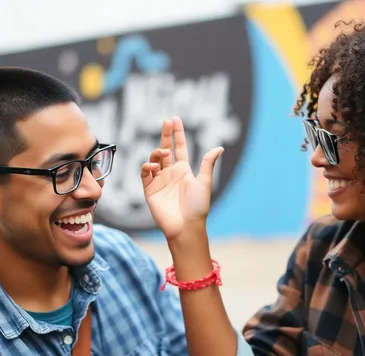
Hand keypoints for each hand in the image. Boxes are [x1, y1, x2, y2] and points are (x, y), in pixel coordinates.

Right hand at [141, 117, 223, 240]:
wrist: (185, 226)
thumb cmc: (197, 207)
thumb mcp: (204, 182)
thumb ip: (208, 163)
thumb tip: (220, 147)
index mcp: (184, 171)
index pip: (179, 148)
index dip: (177, 134)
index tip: (175, 120)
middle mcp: (170, 174)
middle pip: (165, 149)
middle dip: (165, 135)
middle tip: (166, 121)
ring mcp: (159, 181)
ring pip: (153, 159)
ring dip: (157, 152)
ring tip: (164, 152)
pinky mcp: (149, 190)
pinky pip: (144, 174)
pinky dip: (147, 167)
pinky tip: (154, 166)